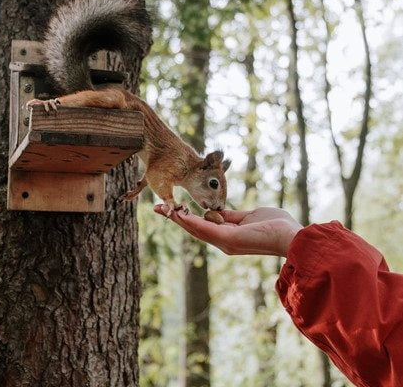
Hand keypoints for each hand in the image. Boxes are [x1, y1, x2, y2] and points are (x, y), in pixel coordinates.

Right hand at [153, 206, 301, 256]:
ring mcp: (225, 242)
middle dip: (175, 218)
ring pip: (196, 229)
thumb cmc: (276, 225)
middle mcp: (223, 241)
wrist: (292, 236)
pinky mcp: (229, 239)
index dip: (185, 217)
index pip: (202, 225)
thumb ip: (231, 215)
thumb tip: (217, 211)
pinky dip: (190, 222)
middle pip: (194, 228)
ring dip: (178, 219)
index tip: (172, 207)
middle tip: (157, 207)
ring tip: (162, 209)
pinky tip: (179, 214)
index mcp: (228, 235)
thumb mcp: (249, 216)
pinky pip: (205, 229)